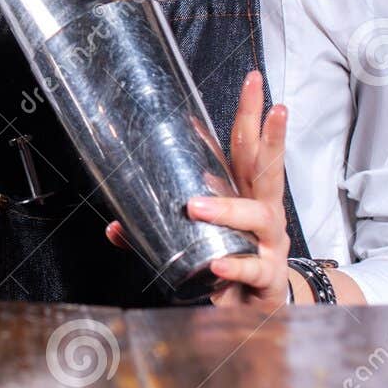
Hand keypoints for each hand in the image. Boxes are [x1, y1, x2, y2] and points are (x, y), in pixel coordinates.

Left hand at [105, 69, 291, 307]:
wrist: (258, 307)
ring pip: (258, 216)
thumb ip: (158, 229)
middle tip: (273, 107)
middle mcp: (264, 211)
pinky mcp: (268, 277)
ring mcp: (270, 243)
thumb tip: (114, 227)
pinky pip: (253, 268)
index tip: (253, 80)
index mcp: (245, 192)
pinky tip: (219, 264)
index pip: (248, 147)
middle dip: (272, 134)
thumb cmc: (230, 256)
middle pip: (269, 167)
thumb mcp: (198, 236)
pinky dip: (235, 266)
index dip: (252, 114)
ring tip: (197, 207)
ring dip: (228, 208)